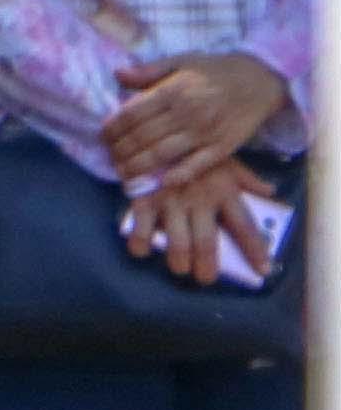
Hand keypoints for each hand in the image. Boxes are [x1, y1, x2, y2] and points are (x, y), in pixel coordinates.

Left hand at [102, 51, 288, 189]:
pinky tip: (160, 181)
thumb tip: (118, 74)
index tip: (104, 137)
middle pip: (142, 137)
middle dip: (120, 151)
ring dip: (137, 167)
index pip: (132, 114)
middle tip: (110, 157)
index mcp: (173, 90)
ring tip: (123, 173)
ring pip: (162, 154)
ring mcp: (205, 132)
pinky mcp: (222, 147)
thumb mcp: (183, 61)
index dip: (113, 129)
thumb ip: (150, 71)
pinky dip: (177, 175)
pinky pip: (196, 165)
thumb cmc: (217, 70)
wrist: (262, 80)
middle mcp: (187, 112)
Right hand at [124, 161, 277, 287]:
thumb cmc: (194, 150)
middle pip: (207, 240)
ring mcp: (171, 201)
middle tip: (206, 279)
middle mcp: (200, 199)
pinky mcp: (145, 199)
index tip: (262, 270)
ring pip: (177, 240)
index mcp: (224, 191)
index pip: (244, 226)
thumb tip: (269, 191)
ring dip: (178, 259)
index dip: (254, 250)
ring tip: (180, 270)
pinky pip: (140, 228)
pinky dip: (140, 242)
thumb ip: (247, 179)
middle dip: (208, 264)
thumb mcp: (225, 160)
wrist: (157, 129)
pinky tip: (141, 250)